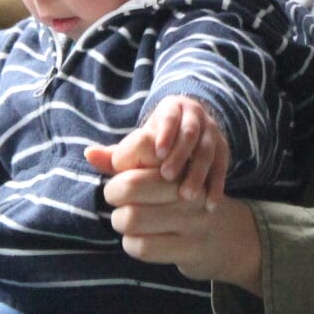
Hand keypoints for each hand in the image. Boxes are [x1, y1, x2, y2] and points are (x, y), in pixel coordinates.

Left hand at [84, 96, 228, 202]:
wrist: (194, 132)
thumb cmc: (158, 144)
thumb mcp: (140, 144)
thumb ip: (117, 154)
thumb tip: (89, 155)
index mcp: (171, 109)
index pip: (169, 115)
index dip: (164, 132)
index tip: (157, 153)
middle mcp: (194, 118)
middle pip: (190, 133)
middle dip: (180, 155)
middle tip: (167, 177)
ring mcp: (212, 134)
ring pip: (208, 150)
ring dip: (198, 173)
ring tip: (187, 196)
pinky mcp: (224, 151)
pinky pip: (223, 166)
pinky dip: (216, 184)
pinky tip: (209, 203)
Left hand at [91, 162, 263, 293]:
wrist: (231, 236)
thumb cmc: (183, 199)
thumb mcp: (162, 174)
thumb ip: (125, 161)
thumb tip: (89, 154)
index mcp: (184, 161)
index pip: (140, 147)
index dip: (119, 163)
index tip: (121, 174)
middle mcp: (190, 188)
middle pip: (130, 185)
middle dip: (113, 193)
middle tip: (117, 199)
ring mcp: (193, 220)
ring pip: (132, 218)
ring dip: (120, 220)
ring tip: (126, 219)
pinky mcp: (191, 249)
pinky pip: (143, 246)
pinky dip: (130, 243)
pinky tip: (137, 238)